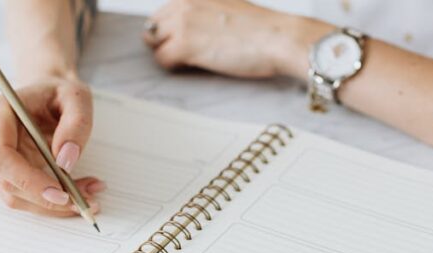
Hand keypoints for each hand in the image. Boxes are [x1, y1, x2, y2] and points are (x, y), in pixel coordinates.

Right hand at [0, 76, 104, 215]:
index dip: (27, 180)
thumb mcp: (77, 97)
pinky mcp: (3, 171)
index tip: (61, 194)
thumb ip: (76, 125)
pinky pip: (22, 195)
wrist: (47, 94)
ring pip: (14, 195)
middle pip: (6, 181)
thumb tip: (65, 161)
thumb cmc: (59, 92)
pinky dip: (49, 201)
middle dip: (46, 199)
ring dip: (51, 204)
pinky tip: (76, 192)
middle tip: (84, 201)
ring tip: (87, 194)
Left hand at [143, 0, 331, 78]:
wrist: (279, 38)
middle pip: (153, 27)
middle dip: (164, 41)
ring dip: (167, 54)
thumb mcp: (228, 7)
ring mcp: (183, 24)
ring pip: (154, 43)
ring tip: (191, 61)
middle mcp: (185, 3)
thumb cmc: (262, 29)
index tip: (181, 41)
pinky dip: (173, 67)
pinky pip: (162, 59)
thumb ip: (206, 13)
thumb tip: (193, 28)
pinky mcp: (185, 45)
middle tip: (184, 54)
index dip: (170, 30)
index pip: (163, 12)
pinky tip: (193, 66)